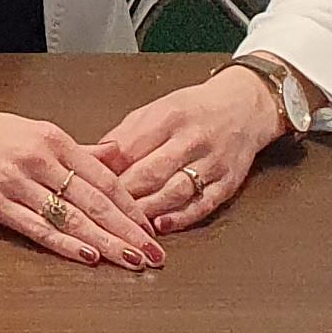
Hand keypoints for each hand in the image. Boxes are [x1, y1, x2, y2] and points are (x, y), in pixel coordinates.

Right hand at [0, 68, 163, 270]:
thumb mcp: (31, 131)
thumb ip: (73, 151)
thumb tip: (114, 159)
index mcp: (52, 139)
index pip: (104, 177)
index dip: (132, 206)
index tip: (153, 228)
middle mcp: (39, 159)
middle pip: (95, 200)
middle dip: (130, 230)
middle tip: (156, 254)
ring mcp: (16, 181)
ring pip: (72, 217)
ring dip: (107, 242)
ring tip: (133, 261)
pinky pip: (37, 227)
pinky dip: (65, 244)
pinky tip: (87, 256)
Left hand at [94, 66, 284, 235]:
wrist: (244, 107)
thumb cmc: (192, 110)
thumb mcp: (154, 110)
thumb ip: (124, 136)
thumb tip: (92, 158)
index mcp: (168, 116)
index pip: (130, 148)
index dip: (106, 170)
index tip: (86, 185)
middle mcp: (192, 139)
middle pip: (150, 172)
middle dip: (123, 194)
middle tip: (101, 210)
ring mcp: (212, 163)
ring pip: (175, 191)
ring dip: (148, 209)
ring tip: (126, 223)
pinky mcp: (228, 182)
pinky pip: (202, 204)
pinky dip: (180, 217)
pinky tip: (161, 225)